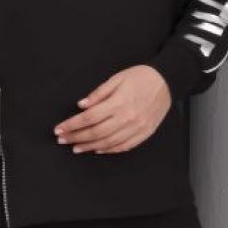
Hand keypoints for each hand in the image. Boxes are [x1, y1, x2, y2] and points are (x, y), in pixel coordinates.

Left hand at [53, 65, 171, 154]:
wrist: (167, 81)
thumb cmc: (141, 77)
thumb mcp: (116, 78)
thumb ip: (98, 93)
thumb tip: (82, 105)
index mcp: (118, 103)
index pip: (89, 118)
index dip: (72, 125)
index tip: (60, 128)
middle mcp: (127, 118)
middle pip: (95, 133)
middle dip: (76, 137)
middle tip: (63, 140)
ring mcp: (137, 128)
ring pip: (108, 143)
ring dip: (89, 147)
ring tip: (76, 148)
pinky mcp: (144, 133)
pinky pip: (123, 146)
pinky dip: (109, 150)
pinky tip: (98, 149)